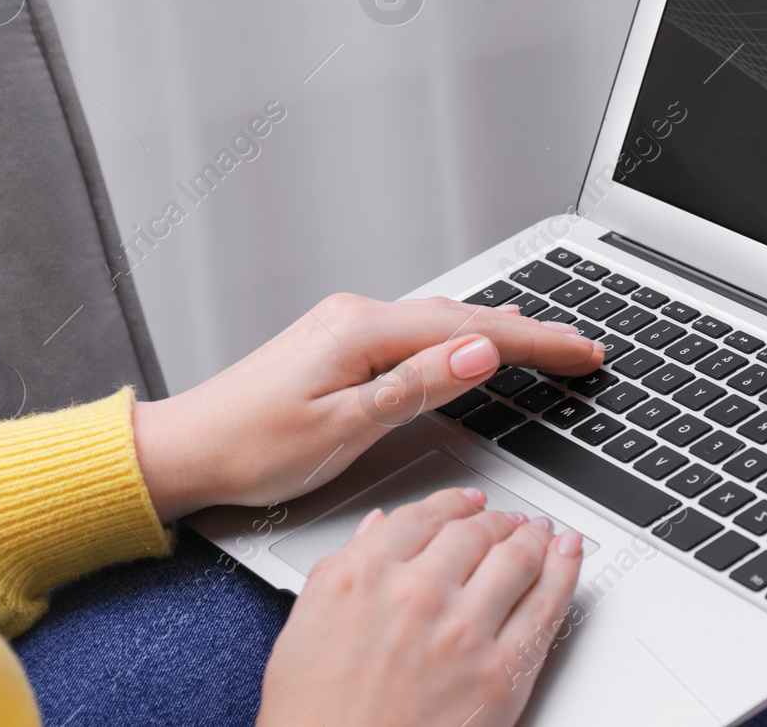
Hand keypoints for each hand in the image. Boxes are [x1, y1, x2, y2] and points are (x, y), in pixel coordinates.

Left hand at [131, 294, 603, 521]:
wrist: (185, 449)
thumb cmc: (249, 448)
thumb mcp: (343, 427)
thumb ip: (417, 385)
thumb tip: (479, 352)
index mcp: (362, 331)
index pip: (472, 331)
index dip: (535, 342)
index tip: (580, 351)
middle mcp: (357, 316)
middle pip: (464, 318)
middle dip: (530, 332)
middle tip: (581, 349)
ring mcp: (347, 325)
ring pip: (443, 322)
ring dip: (499, 332)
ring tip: (546, 343)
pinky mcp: (340, 342)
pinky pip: (418, 331)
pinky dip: (461, 337)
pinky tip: (474, 341)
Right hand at [256, 486, 582, 726]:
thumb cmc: (313, 718)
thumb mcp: (303, 627)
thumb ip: (343, 566)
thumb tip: (376, 529)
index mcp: (363, 576)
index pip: (423, 516)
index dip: (453, 503)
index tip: (465, 502)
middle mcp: (417, 594)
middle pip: (473, 533)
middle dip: (495, 520)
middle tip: (505, 520)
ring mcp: (463, 632)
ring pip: (515, 558)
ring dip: (532, 538)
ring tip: (540, 533)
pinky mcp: (501, 673)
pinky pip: (545, 608)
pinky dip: (564, 571)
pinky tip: (568, 555)